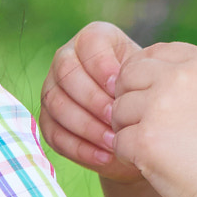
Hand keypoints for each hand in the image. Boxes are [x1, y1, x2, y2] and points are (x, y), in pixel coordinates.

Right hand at [40, 21, 144, 183]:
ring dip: (87, 126)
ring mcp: (52, 88)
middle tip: (117, 119)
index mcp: (93, 39)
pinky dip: (80, 148)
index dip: (102, 66)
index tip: (121, 89)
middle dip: (93, 99)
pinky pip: (54, 133)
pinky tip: (104, 157)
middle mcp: (66, 58)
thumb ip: (141, 76)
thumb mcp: (148, 79)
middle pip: (67, 72)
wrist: (138, 126)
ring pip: (57, 103)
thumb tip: (128, 92)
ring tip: (115, 142)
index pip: (89, 43)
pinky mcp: (47, 119)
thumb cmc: (146, 95)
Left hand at [110, 42, 196, 196]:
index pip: (155, 51)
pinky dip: (129, 157)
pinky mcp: (145, 139)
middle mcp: (180, 76)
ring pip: (118, 110)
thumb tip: (152, 75)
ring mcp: (160, 107)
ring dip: (129, 130)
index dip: (144, 73)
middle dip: (130, 99)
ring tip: (157, 149)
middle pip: (129, 75)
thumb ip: (193, 80)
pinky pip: (118, 142)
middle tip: (146, 125)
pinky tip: (152, 165)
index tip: (150, 96)